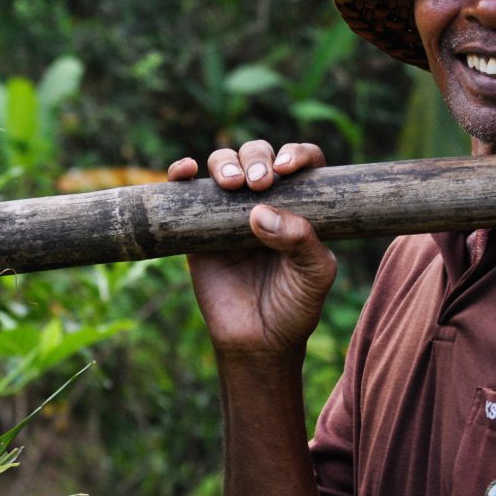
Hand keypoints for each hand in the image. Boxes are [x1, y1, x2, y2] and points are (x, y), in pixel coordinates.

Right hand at [167, 141, 335, 358]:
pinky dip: (181, 172)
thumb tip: (260, 213)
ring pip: (223, 164)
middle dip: (257, 159)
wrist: (257, 341)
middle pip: (259, 155)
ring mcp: (229, 211)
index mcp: (300, 205)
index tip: (288, 168)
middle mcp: (265, 201)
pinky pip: (185, 190)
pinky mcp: (196, 225)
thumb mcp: (314, 275)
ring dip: (225, 162)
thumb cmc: (294, 306)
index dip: (297, 154)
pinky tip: (185, 170)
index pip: (303, 164)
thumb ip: (301, 241)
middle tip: (259, 182)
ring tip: (230, 183)